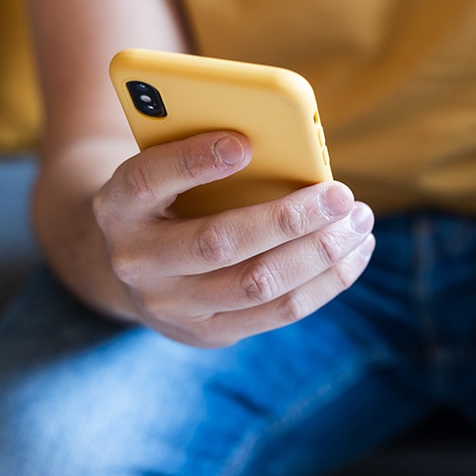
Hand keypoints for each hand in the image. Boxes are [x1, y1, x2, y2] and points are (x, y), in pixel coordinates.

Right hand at [93, 131, 376, 347]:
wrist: (130, 266)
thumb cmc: (166, 196)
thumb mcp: (164, 169)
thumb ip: (201, 154)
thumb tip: (288, 147)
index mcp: (117, 205)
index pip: (148, 180)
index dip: (193, 161)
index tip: (244, 141)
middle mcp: (135, 260)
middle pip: (218, 243)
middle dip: (287, 218)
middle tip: (339, 194)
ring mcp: (169, 305)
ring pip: (257, 284)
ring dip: (319, 253)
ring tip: (357, 221)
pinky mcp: (206, 333)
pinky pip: (278, 312)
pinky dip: (325, 282)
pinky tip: (354, 251)